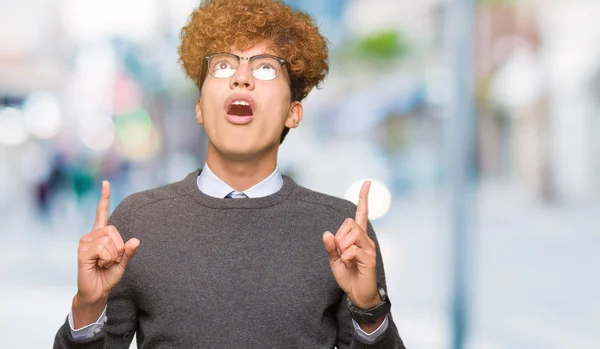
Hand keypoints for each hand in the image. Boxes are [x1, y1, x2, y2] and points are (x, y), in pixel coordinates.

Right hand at [72, 181, 139, 326]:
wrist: (97, 292)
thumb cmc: (108, 276)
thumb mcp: (123, 263)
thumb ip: (129, 252)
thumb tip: (136, 240)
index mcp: (100, 235)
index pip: (101, 213)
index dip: (104, 198)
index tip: (106, 183)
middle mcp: (90, 236)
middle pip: (113, 230)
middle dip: (119, 247)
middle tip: (111, 260)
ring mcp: (84, 243)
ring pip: (109, 240)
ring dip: (113, 255)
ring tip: (104, 263)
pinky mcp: (82, 253)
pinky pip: (103, 249)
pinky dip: (108, 259)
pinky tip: (99, 265)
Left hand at [322, 181, 379, 309]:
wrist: (358, 294)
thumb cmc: (348, 275)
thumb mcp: (334, 260)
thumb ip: (330, 247)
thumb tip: (327, 233)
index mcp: (358, 237)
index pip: (361, 214)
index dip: (363, 198)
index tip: (367, 183)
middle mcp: (366, 239)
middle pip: (349, 223)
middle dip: (339, 236)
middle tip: (340, 252)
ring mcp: (369, 248)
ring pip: (352, 233)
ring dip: (343, 246)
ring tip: (345, 259)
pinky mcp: (370, 258)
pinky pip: (352, 250)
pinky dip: (345, 257)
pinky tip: (349, 264)